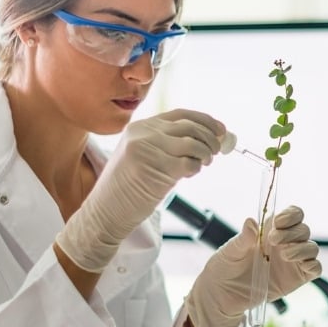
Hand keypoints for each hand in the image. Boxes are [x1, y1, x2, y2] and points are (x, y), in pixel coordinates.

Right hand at [56, 109, 224, 272]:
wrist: (105, 211)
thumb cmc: (127, 187)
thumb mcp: (143, 155)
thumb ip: (168, 144)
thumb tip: (210, 139)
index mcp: (141, 127)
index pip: (181, 114)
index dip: (205, 120)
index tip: (221, 130)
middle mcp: (144, 133)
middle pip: (191, 127)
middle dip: (211, 138)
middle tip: (217, 150)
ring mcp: (150, 149)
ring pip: (194, 144)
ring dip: (206, 154)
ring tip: (204, 163)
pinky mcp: (157, 169)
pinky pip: (189, 164)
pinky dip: (196, 168)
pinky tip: (189, 173)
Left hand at [184, 206, 322, 326]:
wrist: (222, 295)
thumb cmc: (225, 267)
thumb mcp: (230, 251)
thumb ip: (242, 238)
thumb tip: (251, 222)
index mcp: (271, 230)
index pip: (293, 214)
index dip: (291, 214)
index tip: (278, 222)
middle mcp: (286, 243)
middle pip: (303, 230)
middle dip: (292, 233)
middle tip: (273, 241)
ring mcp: (293, 261)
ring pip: (312, 248)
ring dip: (302, 248)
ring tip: (284, 255)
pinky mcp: (297, 278)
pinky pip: (315, 269)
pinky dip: (313, 265)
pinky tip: (301, 266)